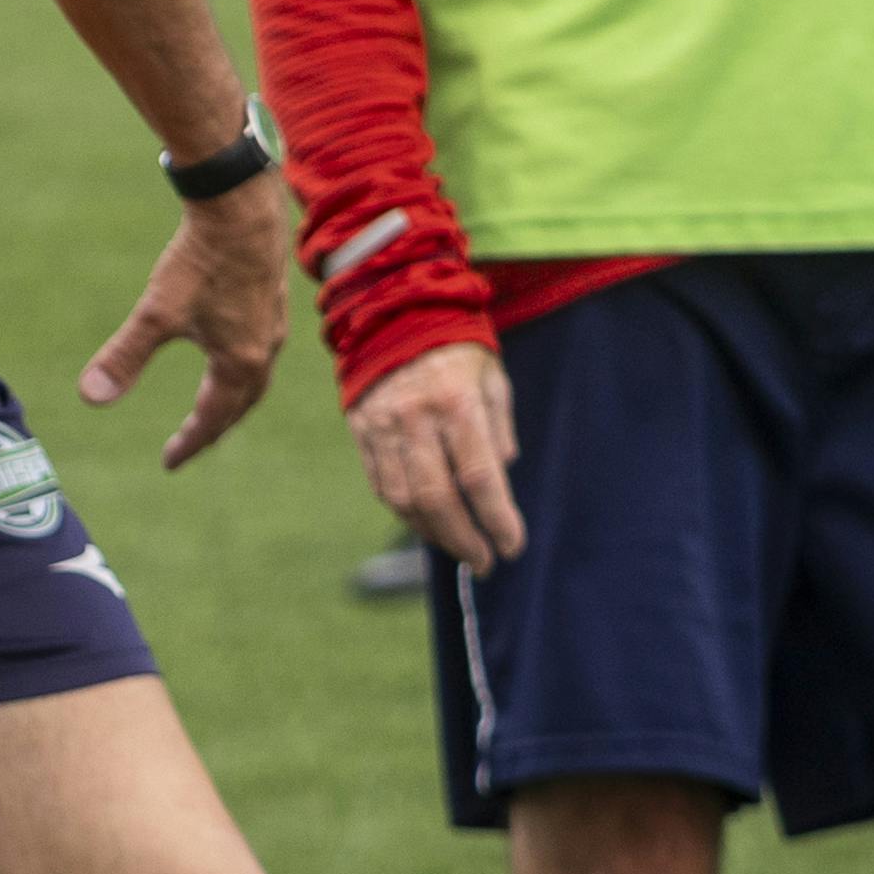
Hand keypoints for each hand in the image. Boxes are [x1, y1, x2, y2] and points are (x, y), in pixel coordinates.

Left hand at [79, 176, 295, 468]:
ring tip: (212, 407)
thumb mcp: (155, 313)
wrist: (241, 208)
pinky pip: (261, 350)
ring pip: (255, 377)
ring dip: (232, 399)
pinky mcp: (272, 299)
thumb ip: (124, 356)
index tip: (169, 463)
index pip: (213, 418)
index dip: (190, 442)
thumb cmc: (200, 262)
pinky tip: (229, 353)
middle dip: (214, 427)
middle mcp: (264, 350)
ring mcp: (273, 324)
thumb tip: (90, 398)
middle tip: (191, 443)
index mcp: (238, 363)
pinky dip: (243, 367)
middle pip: (240, 404)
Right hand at [348, 338, 522, 571]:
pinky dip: (405, 512)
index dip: (497, 519)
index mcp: (457, 403)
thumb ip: (499, 431)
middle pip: (438, 498)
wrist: (392, 312)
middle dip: (464, 539)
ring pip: (405, 499)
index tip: (512, 546)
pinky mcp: (361, 429)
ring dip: (433, 534)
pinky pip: (381, 484)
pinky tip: (426, 522)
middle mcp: (416, 418)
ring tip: (457, 547)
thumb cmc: (457, 347)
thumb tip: (499, 479)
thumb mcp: (493, 380)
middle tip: (485, 562)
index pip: (479, 477)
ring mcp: (383, 426)